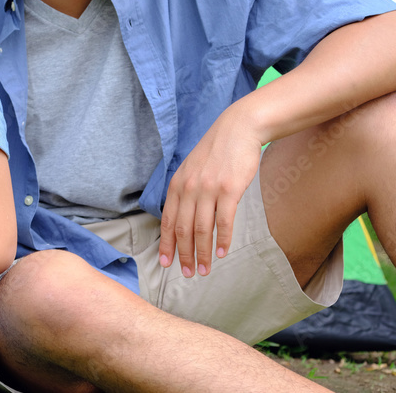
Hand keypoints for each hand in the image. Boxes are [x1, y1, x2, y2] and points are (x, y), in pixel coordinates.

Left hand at [158, 104, 262, 277]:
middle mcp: (189, 188)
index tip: (165, 263)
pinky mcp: (228, 190)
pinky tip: (223, 253)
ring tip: (205, 270)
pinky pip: (223, 221)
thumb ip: (185, 190)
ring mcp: (208, 189)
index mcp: (177, 184)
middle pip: (182, 229)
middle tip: (188, 273)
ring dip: (203, 253)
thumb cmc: (216, 152)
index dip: (166, 244)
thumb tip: (181, 216)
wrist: (238, 129)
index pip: (167, 220)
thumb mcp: (191, 169)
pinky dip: (222, 240)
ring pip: (201, 229)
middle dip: (184, 255)